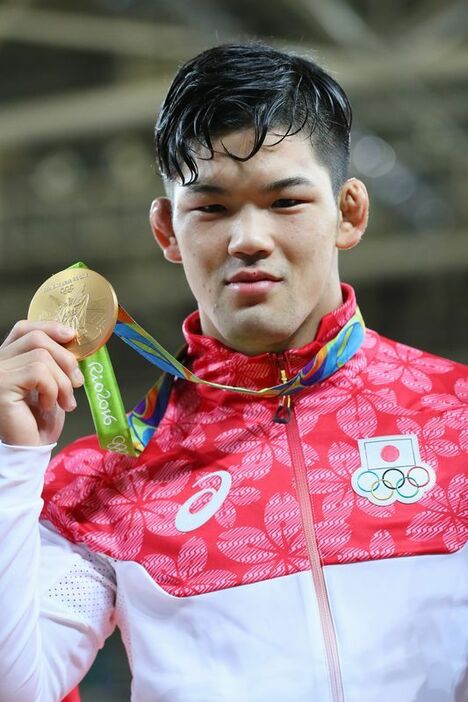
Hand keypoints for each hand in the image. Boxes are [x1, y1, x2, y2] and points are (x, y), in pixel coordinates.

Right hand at [0, 321, 83, 446]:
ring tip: (65, 402)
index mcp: (8, 358)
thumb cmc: (40, 420)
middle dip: (65, 358)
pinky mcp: (1, 385)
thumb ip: (55, 361)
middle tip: (79, 382)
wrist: (30, 449)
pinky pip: (38, 373)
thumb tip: (74, 340)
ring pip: (42, 357)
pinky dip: (52, 390)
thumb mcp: (53, 383)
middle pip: (36, 339)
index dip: (50, 328)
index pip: (24, 329)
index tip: (72, 336)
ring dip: (63, 381)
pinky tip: (48, 406)